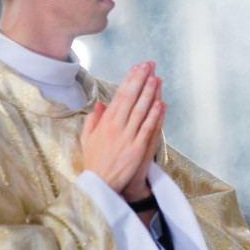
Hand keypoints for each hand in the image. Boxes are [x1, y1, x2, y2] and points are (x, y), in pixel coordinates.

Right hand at [81, 62, 163, 196]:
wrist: (101, 185)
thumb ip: (94, 119)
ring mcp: (128, 138)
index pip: (120, 95)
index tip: (138, 67)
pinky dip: (154, 116)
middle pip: (131, 98)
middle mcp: (116, 127)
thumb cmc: (95, 161)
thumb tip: (101, 103)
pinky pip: (147, 129)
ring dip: (150, 93)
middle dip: (141, 80)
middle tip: (150, 64)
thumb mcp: (88, 138)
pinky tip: (161, 104)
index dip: (130, 80)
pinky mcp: (137, 149)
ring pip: (141, 111)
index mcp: (105, 122)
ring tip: (157, 78)